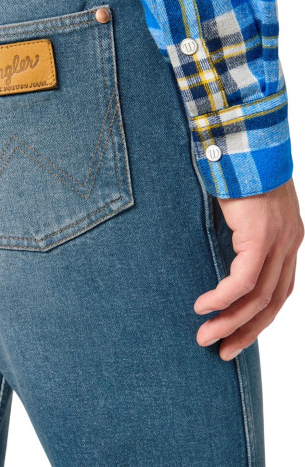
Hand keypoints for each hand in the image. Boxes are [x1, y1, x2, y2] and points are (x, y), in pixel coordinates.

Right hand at [194, 177, 302, 360]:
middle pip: (273, 303)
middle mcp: (289, 244)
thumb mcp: (244, 209)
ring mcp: (278, 241)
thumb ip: (241, 234)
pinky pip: (242, 281)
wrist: (244, 141)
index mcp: (288, 239)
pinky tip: (203, 307)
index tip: (237, 335)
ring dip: (230, 322)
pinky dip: (222, 299)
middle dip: (246, 331)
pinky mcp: (260, 236)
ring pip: (258, 298)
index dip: (260, 318)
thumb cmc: (239, 170)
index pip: (280, 291)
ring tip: (206, 337)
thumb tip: (219, 255)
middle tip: (223, 351)